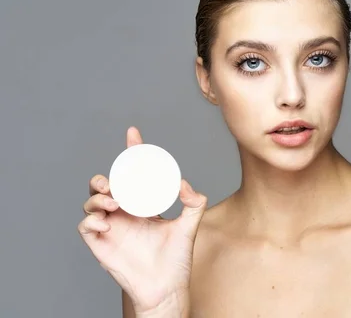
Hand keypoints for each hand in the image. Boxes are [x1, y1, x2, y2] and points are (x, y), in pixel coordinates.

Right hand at [77, 127, 207, 314]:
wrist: (166, 287)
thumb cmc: (177, 259)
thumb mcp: (190, 225)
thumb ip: (194, 202)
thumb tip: (183, 182)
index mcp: (143, 204)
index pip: (134, 174)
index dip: (132, 153)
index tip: (133, 134)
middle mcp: (125, 212)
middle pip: (105, 185)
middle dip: (105, 177)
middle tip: (114, 183)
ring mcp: (111, 227)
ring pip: (91, 202)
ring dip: (98, 197)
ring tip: (114, 203)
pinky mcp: (101, 244)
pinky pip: (86, 226)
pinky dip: (91, 219)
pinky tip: (108, 222)